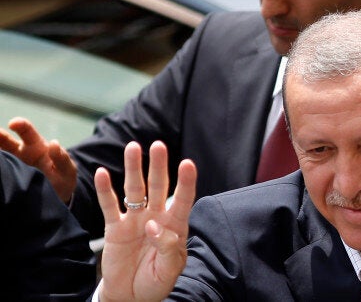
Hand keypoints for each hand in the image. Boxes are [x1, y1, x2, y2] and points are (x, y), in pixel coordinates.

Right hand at [0, 117, 76, 202]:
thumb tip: (54, 143)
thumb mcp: (67, 168)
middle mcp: (22, 153)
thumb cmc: (63, 176)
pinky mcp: (12, 178)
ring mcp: (16, 165)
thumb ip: (62, 158)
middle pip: (7, 143)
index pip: (27, 131)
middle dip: (0, 137)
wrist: (59, 194)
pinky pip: (4, 172)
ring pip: (4, 156)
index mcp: (37, 146)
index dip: (20, 125)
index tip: (13, 123)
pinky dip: (0, 168)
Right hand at [95, 141, 196, 300]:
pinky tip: (101, 173)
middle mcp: (155, 217)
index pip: (182, 200)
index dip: (186, 182)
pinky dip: (105, 190)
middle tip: (158, 145)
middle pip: (157, 186)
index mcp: (174, 226)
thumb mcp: (169, 270)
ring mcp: (134, 220)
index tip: (188, 164)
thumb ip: (167, 247)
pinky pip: (109, 206)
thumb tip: (153, 226)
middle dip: (158, 166)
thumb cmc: (156, 282)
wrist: (131, 297)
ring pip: (134, 189)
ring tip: (133, 147)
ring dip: (133, 169)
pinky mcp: (114, 228)